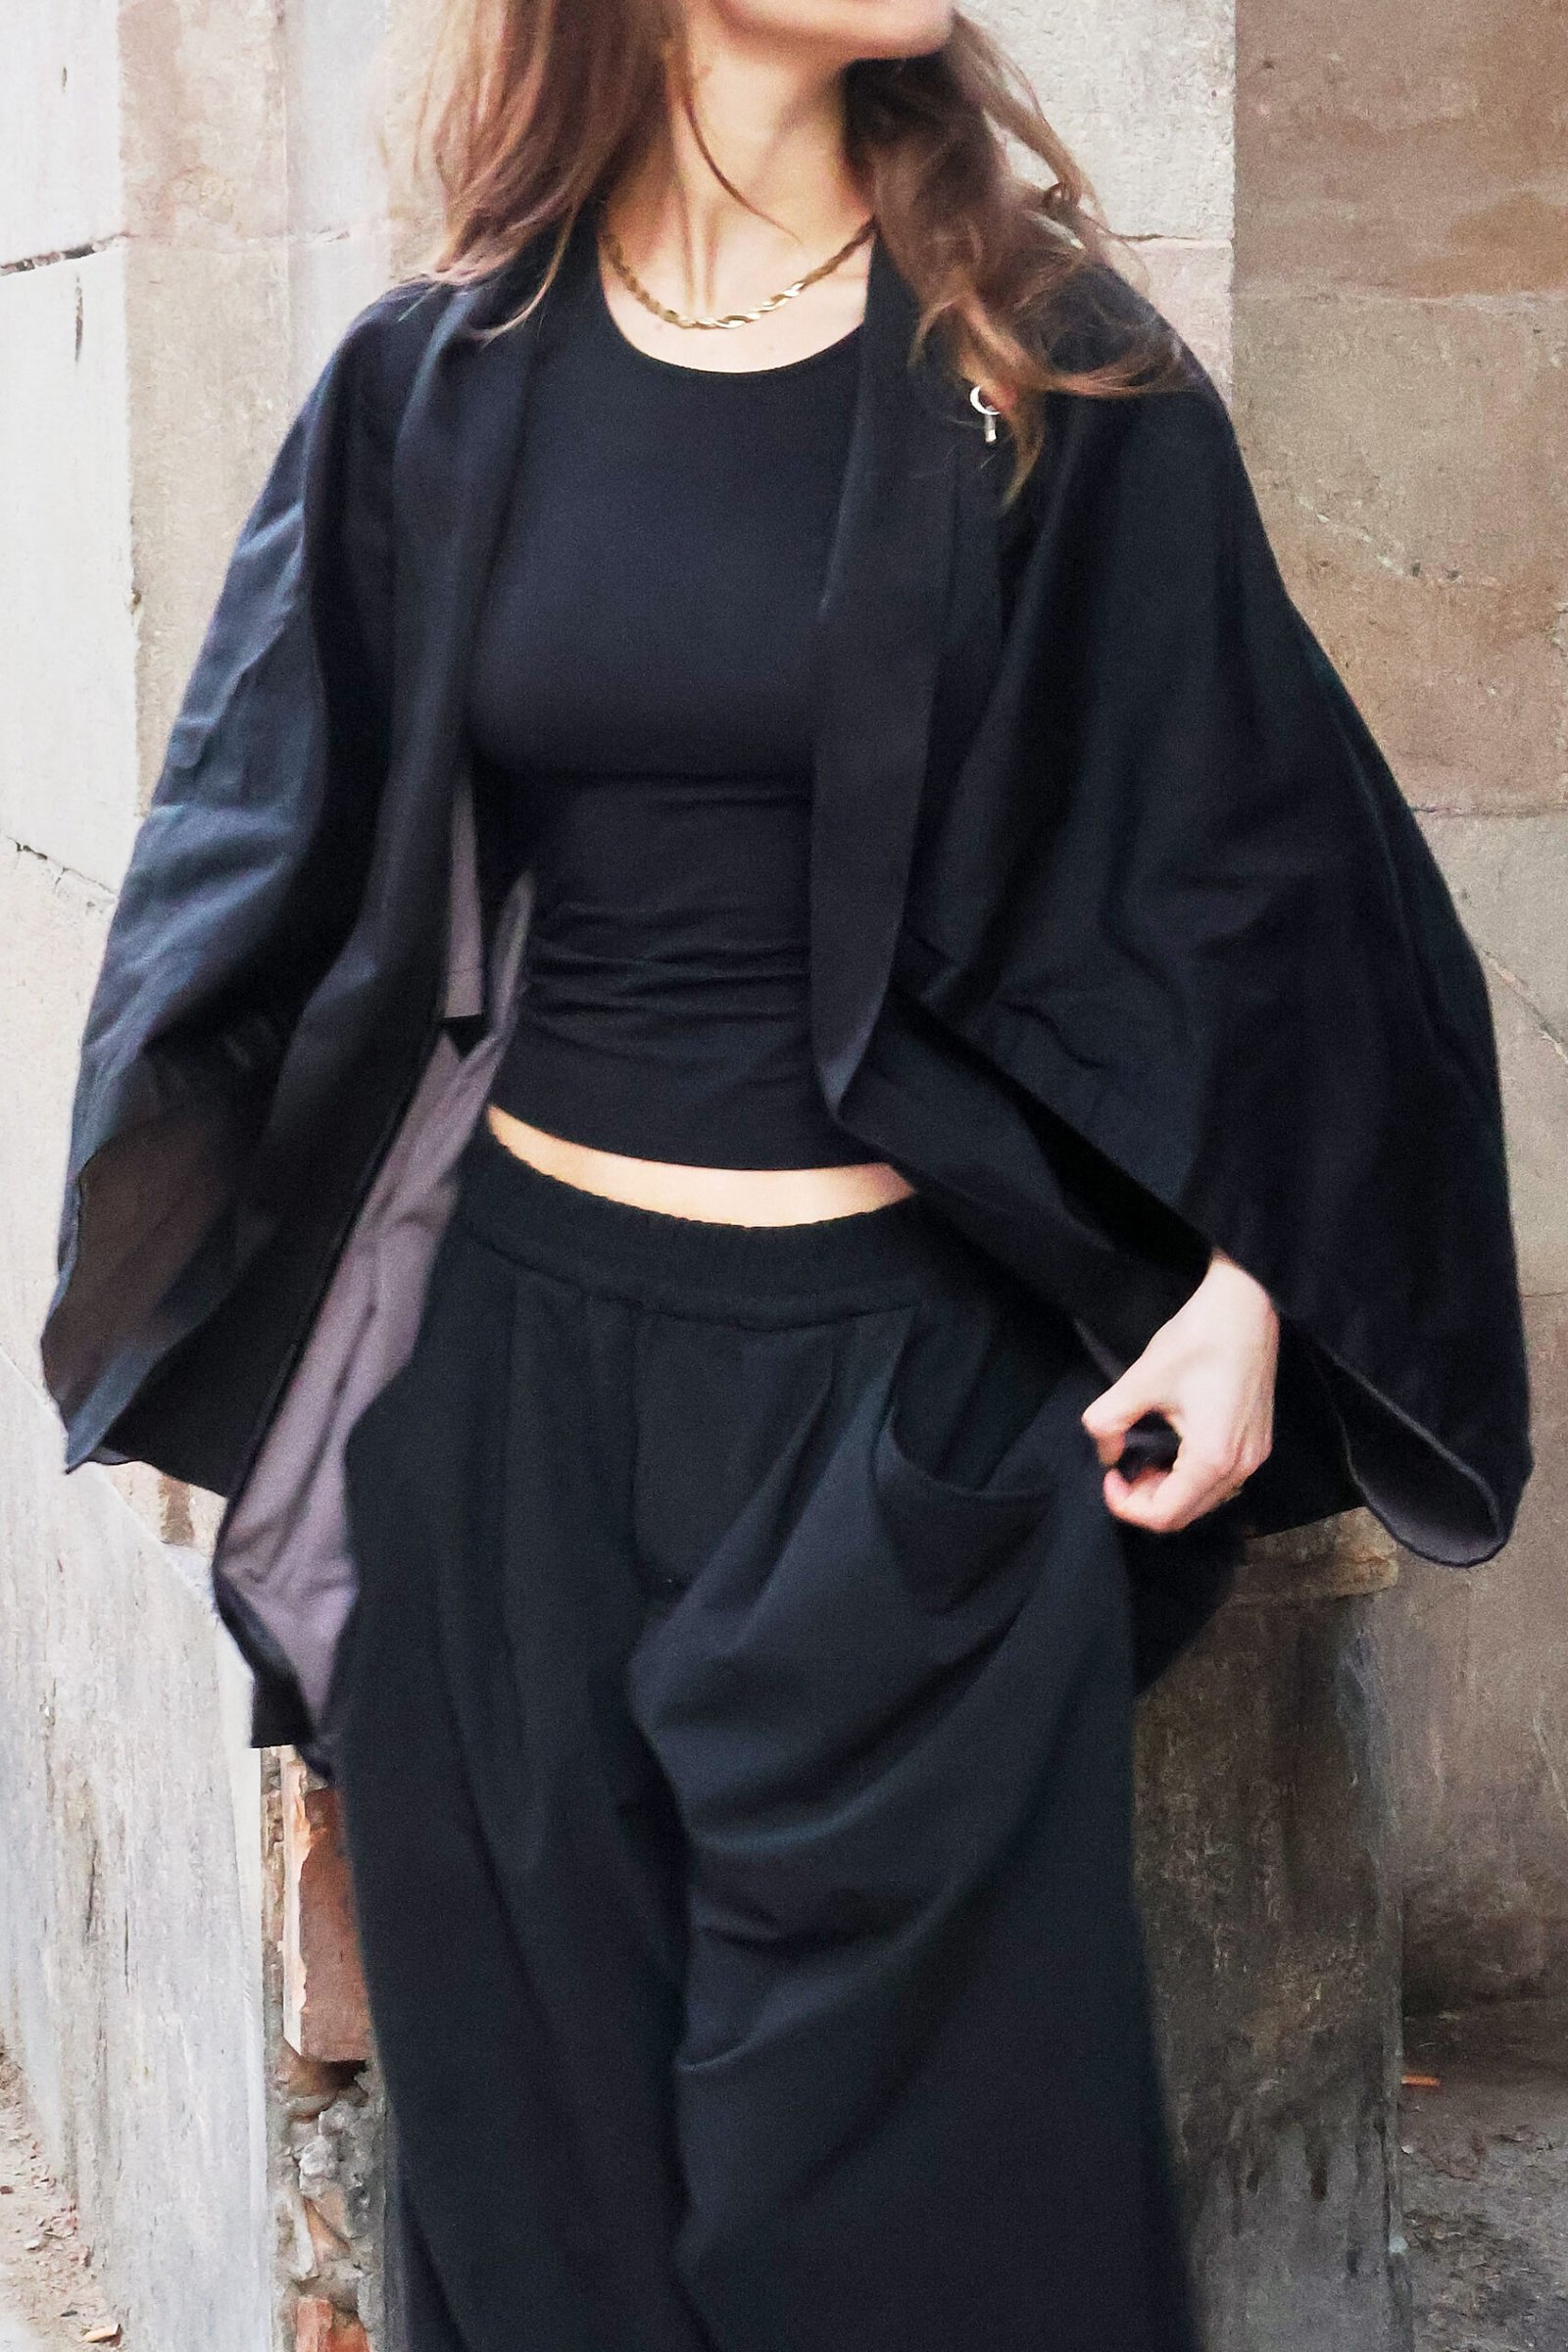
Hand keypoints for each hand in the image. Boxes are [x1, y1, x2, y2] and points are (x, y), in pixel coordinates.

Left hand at [1080, 1249, 1278, 1531]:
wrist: (1246, 1305)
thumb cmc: (1198, 1339)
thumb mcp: (1141, 1379)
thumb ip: (1109, 1420)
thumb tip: (1104, 1451)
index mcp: (1213, 1458)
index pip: (1165, 1515)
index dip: (1126, 1506)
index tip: (1108, 1476)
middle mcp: (1241, 1467)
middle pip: (1186, 1515)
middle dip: (1146, 1501)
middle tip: (1121, 1472)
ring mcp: (1255, 1456)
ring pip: (1205, 1501)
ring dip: (1170, 1492)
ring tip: (1143, 1462)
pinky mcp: (1258, 1442)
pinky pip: (1222, 1481)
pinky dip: (1191, 1479)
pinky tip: (1172, 1453)